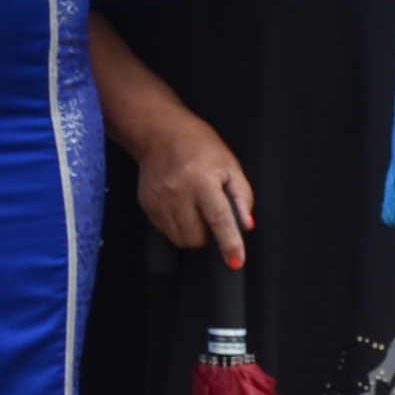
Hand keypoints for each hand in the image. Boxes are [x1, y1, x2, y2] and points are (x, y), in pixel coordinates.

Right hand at [132, 114, 253, 265]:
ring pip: (181, 239)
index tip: (235, 262)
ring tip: (194, 207)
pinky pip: (166, 231)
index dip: (229, 243)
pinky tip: (180, 205)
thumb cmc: (200, 146)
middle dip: (208, 234)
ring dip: (192, 232)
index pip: (219, 219)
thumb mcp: (230, 165)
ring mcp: (159, 200)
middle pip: (197, 237)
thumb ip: (242, 196)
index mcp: (203, 180)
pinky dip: (178, 225)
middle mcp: (178, 192)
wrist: (160, 133)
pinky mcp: (147, 204)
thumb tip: (247, 225)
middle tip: (210, 212)